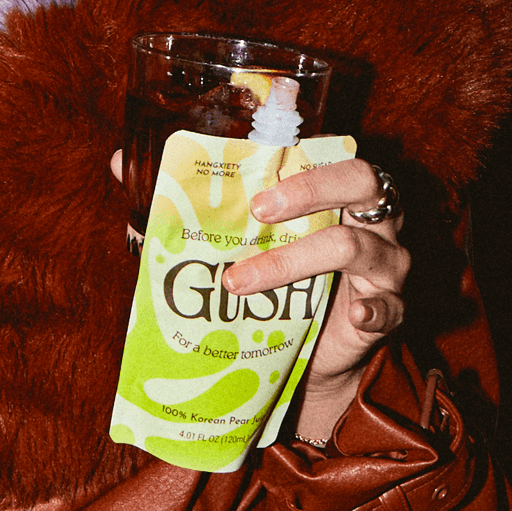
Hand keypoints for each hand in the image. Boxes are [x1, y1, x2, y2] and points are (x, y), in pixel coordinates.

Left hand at [221, 158, 408, 439]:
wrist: (315, 354)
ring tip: (241, 282)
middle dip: (310, 190)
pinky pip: (388, 307)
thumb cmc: (283, 286)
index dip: (303, 160)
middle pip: (361, 183)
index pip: (336, 157)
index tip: (255, 179)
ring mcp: (388, 264)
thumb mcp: (246, 243)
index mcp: (343, 194)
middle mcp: (375, 219)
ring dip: (294, 261)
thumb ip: (194, 203)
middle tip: (257, 211)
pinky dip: (373, 310)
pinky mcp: (391, 310)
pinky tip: (356, 315)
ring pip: (354, 246)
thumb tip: (120, 163)